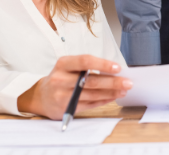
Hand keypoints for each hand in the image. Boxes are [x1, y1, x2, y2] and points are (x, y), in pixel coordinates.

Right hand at [17, 55, 131, 119]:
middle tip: (127, 82)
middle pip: (91, 81)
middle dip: (112, 82)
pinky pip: (90, 104)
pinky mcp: (66, 108)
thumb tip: (114, 71)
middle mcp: (60, 79)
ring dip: (111, 93)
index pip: (85, 61)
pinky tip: (113, 97)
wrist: (41, 97)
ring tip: (123, 90)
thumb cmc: (60, 78)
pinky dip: (103, 100)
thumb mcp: (68, 67)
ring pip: (92, 94)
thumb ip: (87, 67)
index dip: (102, 64)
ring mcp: (62, 95)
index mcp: (63, 64)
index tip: (118, 68)